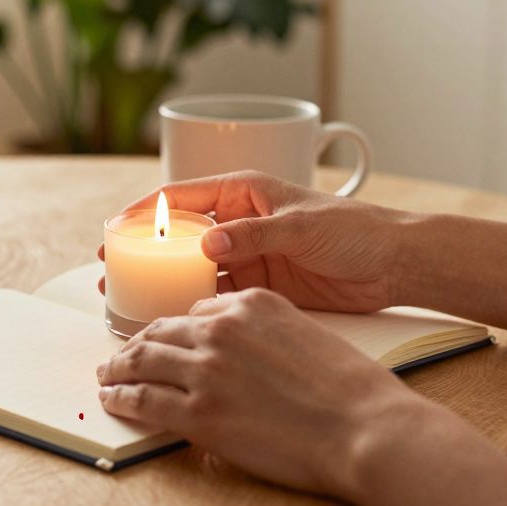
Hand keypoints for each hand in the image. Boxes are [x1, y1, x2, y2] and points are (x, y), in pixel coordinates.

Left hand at [96, 288, 426, 495]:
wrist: (364, 428)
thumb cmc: (351, 390)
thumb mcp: (306, 334)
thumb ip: (266, 335)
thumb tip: (243, 355)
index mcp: (252, 303)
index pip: (197, 309)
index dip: (177, 327)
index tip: (167, 337)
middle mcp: (222, 328)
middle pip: (162, 329)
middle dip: (137, 342)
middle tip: (123, 354)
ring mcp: (205, 368)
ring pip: (143, 359)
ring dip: (119, 367)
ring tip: (108, 375)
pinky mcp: (197, 410)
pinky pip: (143, 399)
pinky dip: (121, 398)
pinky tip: (112, 399)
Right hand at [98, 170, 413, 312]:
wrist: (394, 265)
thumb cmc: (356, 229)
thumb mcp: (302, 226)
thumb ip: (255, 234)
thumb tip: (209, 241)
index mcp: (246, 192)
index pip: (184, 196)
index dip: (148, 211)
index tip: (118, 226)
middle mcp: (240, 222)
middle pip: (180, 235)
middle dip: (145, 249)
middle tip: (112, 267)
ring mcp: (247, 255)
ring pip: (193, 267)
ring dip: (163, 279)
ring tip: (128, 295)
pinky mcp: (259, 286)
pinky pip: (216, 293)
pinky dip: (193, 302)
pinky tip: (170, 313)